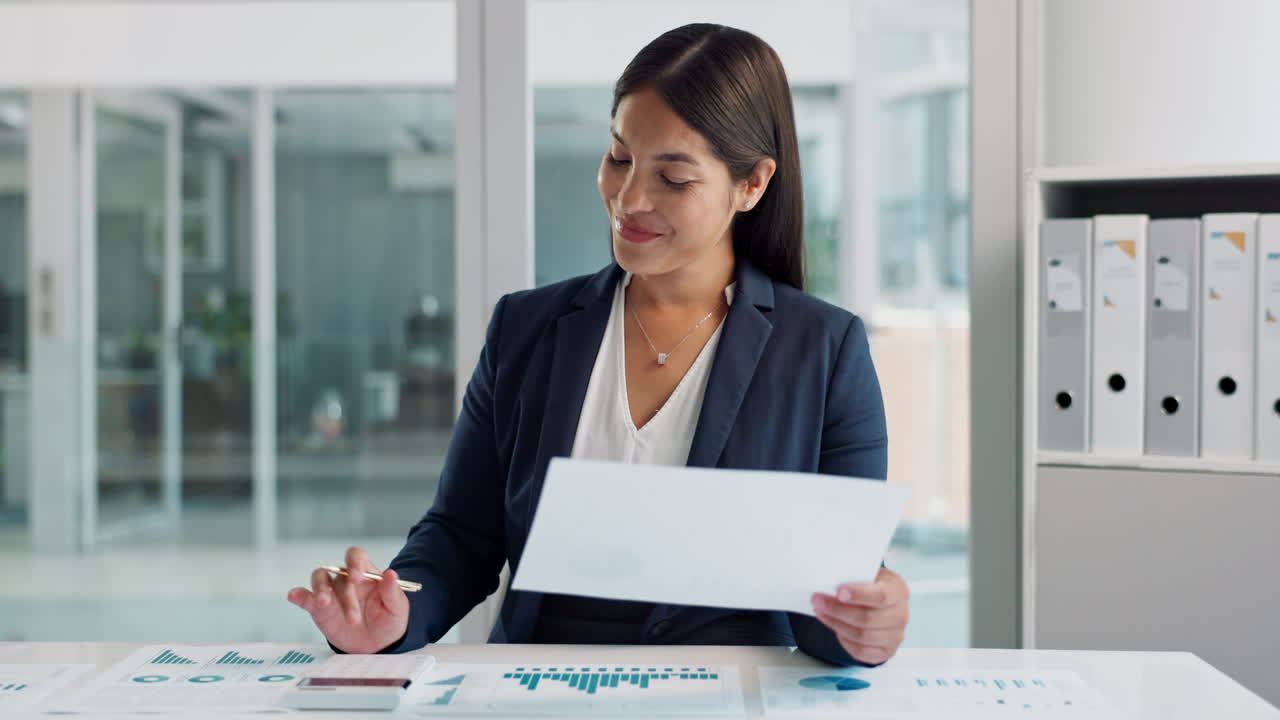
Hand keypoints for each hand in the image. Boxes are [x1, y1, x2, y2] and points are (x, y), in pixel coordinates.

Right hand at [287, 546, 409, 653]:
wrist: (376, 646)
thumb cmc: (388, 622)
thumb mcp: (397, 609)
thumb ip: (392, 592)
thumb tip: (390, 573)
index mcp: (366, 574)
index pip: (356, 556)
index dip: (354, 562)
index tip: (357, 577)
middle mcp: (346, 580)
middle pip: (339, 573)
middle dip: (346, 595)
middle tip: (354, 618)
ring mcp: (331, 593)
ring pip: (320, 579)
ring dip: (321, 589)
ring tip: (324, 603)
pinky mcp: (319, 609)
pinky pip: (306, 597)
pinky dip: (299, 595)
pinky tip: (294, 595)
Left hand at [810, 566, 909, 664]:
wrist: (880, 604)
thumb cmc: (872, 587)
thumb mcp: (868, 574)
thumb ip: (854, 576)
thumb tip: (830, 581)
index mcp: (898, 590)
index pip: (881, 595)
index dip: (859, 595)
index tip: (838, 592)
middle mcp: (901, 614)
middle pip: (867, 618)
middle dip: (838, 610)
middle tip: (818, 601)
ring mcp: (895, 635)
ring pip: (862, 636)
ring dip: (836, 624)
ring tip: (821, 612)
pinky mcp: (886, 651)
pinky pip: (861, 651)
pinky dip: (845, 640)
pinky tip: (836, 628)